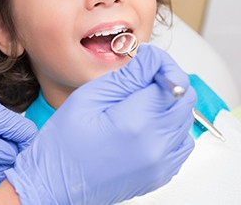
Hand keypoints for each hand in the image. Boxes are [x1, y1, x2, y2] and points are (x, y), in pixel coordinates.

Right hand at [4, 44, 196, 204]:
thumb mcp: (88, 97)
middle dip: (166, 81)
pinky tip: (143, 124)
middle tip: (139, 79)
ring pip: (184, 119)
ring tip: (136, 104)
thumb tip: (151, 58)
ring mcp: (160, 164)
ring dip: (167, 104)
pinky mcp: (160, 174)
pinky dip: (168, 127)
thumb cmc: (63, 143)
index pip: (172, 81)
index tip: (146, 62)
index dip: (161, 64)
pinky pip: (180, 142)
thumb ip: (126, 77)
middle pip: (184, 99)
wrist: (55, 182)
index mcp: (135, 123)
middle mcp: (155, 146)